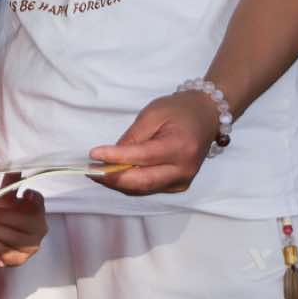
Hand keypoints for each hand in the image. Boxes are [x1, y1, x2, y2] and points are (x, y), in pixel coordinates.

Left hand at [0, 177, 46, 268]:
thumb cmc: (0, 215)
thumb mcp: (4, 196)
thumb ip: (10, 181)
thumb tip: (13, 163)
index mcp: (38, 211)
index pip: (38, 201)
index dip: (30, 197)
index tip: (19, 194)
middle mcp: (39, 229)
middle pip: (20, 222)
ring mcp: (31, 246)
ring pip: (11, 238)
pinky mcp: (20, 260)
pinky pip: (5, 253)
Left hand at [90, 90, 220, 195]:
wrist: (206, 116)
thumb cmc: (178, 110)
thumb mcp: (153, 113)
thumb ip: (133, 137)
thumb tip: (111, 156)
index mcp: (180, 147)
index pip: (142, 158)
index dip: (116, 158)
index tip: (93, 155)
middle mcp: (183, 169)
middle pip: (142, 182)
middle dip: (113, 178)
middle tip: (91, 171)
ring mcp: (182, 181)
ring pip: (143, 188)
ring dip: (118, 182)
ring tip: (98, 172)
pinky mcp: (178, 186)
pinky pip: (149, 188)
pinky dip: (130, 183)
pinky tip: (116, 174)